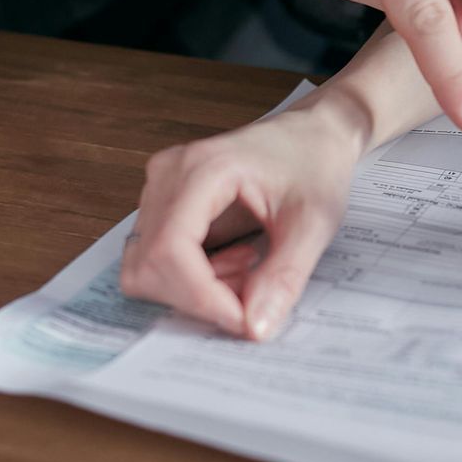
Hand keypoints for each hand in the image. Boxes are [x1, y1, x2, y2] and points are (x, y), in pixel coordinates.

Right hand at [120, 100, 368, 339]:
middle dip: (198, 297)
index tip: (244, 320)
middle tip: (251, 294)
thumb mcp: (314, 223)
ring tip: (246, 271)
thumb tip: (253, 327)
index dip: (201, 298)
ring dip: (194, 289)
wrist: (313, 134)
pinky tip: (234, 262)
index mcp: (203, 169)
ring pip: (146, 268)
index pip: (170, 251)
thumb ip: (283, 277)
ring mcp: (160, 188)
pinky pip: (155, 259)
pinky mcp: (163, 204)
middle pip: (149, 265)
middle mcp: (169, 175)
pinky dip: (193, 279)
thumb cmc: (315, 162)